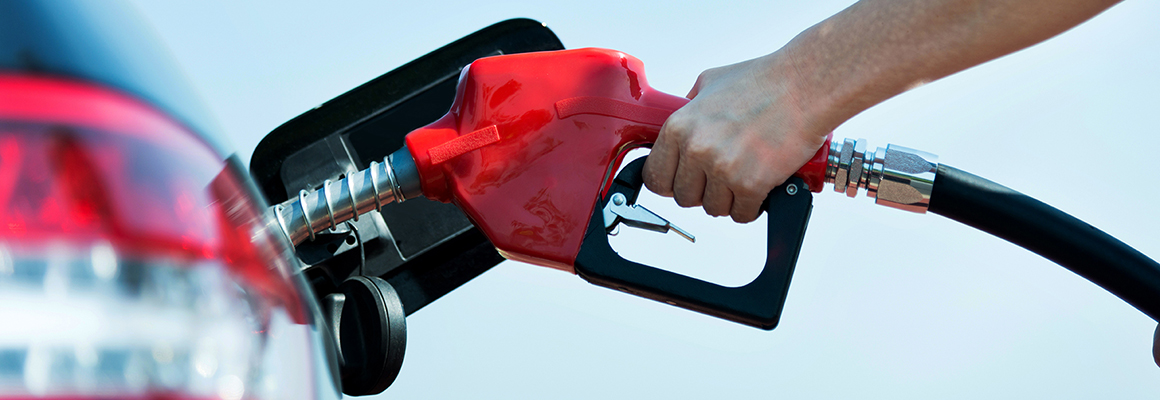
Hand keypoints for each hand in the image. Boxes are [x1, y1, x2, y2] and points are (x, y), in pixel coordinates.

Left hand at [644, 52, 830, 222]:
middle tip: (719, 178)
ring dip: (728, 199)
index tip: (681, 181)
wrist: (804, 87)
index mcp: (680, 127)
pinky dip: (751, 207)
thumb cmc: (764, 81)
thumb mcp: (710, 83)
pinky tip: (758, 188)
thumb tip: (681, 126)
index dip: (669, 182)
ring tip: (743, 177)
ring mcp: (723, 169)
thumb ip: (689, 108)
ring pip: (713, 208)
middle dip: (701, 191)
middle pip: (683, 197)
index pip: (655, 177)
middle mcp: (696, 149)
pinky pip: (741, 214)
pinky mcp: (751, 184)